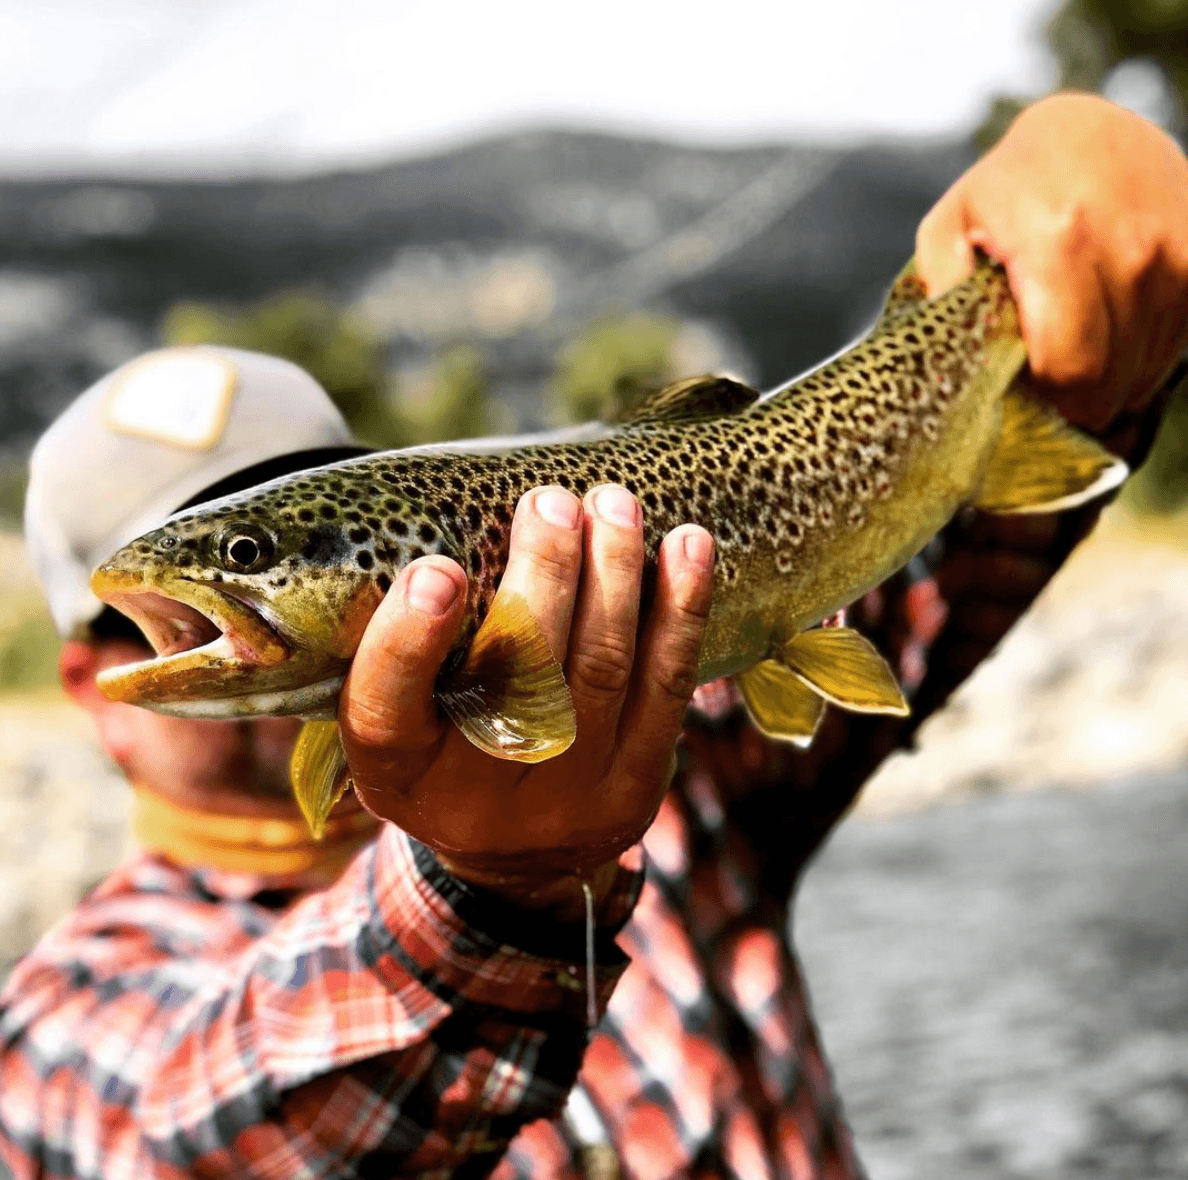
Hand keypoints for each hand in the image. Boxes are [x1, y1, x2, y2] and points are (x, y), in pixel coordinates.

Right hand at [337, 484, 714, 917]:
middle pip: (519, 676)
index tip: (438, 570)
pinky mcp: (634, 790)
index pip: (387, 709)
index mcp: (398, 770)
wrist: (510, 859)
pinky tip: (688, 547)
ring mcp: (566, 800)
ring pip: (602, 670)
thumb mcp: (396, 714)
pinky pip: (667, 688)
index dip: (410, 640)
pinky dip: (680, 610)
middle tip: (550, 502)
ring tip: (614, 505)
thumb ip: (404, 646)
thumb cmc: (443, 751)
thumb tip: (442, 532)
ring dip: (615, 575)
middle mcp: (476, 796)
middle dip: (545, 576)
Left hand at [916, 92, 1187, 432]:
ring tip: (1071, 368)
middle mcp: (1129, 250)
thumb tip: (942, 355)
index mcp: (1059, 243)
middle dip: (1073, 407)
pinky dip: (1140, 363)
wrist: (1092, 133)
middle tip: (1042, 401)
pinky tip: (1107, 348)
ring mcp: (1175, 256)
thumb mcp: (952, 224)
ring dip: (1109, 387)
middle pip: (1109, 381)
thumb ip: (940, 286)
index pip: (1069, 368)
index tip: (1022, 402)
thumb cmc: (1008, 187)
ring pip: (1146, 371)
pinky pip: (1176, 346)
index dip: (1044, 402)